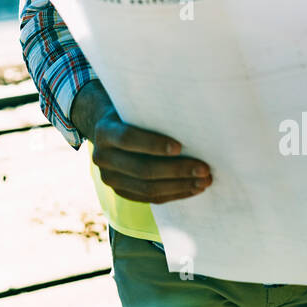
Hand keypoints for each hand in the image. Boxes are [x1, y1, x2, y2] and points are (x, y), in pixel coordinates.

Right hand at [72, 81, 212, 203]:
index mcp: (104, 131)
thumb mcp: (135, 108)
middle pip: (142, 169)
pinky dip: (174, 194)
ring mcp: (109, 178)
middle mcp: (102, 157)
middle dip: (177, 170)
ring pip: (147, 189)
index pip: (127, 138)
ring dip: (180, 186)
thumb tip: (192, 121)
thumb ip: (153, 115)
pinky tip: (193, 189)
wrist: (110, 131)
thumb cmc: (133, 114)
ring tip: (204, 181)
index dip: (153, 144)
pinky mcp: (120, 192)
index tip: (180, 146)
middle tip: (204, 169)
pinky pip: (150, 198)